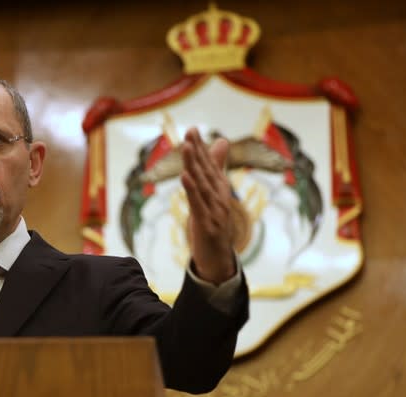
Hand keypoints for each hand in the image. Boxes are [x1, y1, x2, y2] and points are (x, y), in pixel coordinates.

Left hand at [180, 127, 235, 284]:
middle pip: (206, 171)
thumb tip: (220, 141)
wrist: (219, 258)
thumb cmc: (214, 223)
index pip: (208, 165)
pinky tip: (185, 176)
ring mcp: (215, 211)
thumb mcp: (213, 195)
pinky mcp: (208, 224)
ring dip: (195, 165)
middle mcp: (219, 197)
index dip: (199, 148)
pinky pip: (198, 204)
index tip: (191, 130)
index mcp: (219, 189)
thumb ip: (216, 168)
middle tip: (190, 133)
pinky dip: (192, 190)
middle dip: (197, 151)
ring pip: (203, 185)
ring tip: (186, 148)